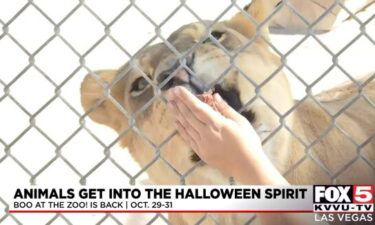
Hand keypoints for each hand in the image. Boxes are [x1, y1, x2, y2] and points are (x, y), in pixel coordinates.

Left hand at [167, 86, 286, 184]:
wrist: (248, 167)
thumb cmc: (249, 143)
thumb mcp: (242, 122)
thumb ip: (226, 109)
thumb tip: (215, 96)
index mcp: (218, 124)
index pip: (198, 108)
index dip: (187, 98)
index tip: (178, 89)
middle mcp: (207, 134)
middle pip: (189, 116)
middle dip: (179, 103)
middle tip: (170, 93)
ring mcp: (203, 145)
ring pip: (187, 126)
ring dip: (177, 114)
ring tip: (170, 104)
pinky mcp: (202, 153)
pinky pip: (188, 138)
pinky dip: (181, 129)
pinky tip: (176, 122)